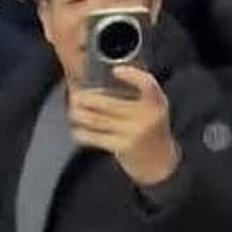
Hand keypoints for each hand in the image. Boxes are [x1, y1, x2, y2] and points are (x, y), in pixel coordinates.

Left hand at [69, 66, 179, 186]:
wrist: (159, 161)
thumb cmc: (151, 128)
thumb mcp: (154, 108)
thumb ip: (138, 92)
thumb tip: (107, 73)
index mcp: (156, 102)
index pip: (147, 84)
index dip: (132, 75)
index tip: (116, 71)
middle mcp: (147, 116)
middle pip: (109, 103)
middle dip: (87, 99)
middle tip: (75, 96)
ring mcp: (134, 133)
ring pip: (98, 120)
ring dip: (80, 114)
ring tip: (72, 110)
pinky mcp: (123, 147)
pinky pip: (96, 137)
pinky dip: (83, 133)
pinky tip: (77, 130)